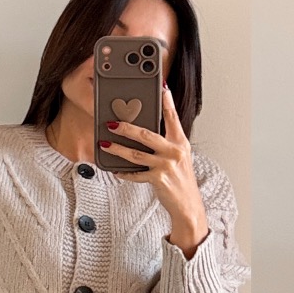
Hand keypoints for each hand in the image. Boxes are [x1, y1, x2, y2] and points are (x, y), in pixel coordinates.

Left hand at [100, 84, 209, 255]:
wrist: (188, 205)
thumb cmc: (181, 180)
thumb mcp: (179, 157)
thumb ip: (167, 143)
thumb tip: (146, 132)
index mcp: (181, 142)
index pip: (172, 117)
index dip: (166, 101)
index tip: (160, 87)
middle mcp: (174, 151)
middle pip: (145, 134)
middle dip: (126, 127)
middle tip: (111, 123)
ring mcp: (166, 165)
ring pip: (135, 154)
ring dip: (117, 149)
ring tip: (105, 144)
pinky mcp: (158, 179)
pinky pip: (135, 174)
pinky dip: (124, 172)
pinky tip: (116, 170)